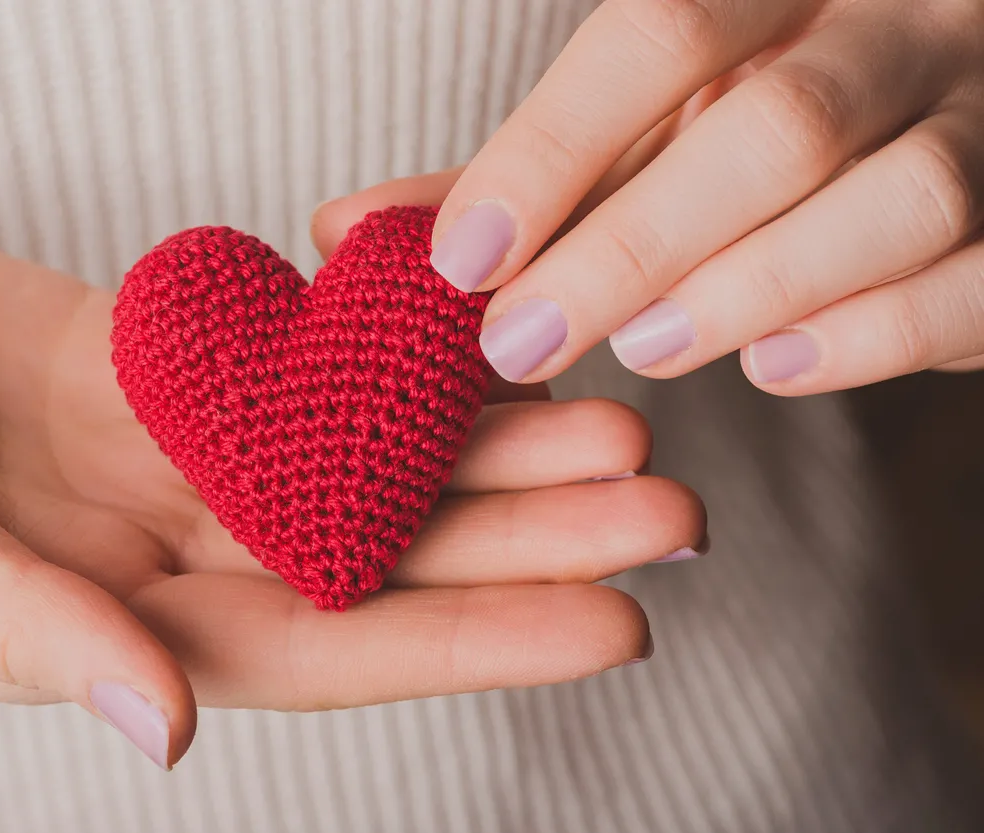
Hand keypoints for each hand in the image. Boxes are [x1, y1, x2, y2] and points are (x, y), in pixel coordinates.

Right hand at [0, 212, 703, 767]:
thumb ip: (16, 630)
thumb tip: (161, 733)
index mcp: (94, 622)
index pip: (316, 644)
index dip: (466, 637)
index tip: (611, 618)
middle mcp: (147, 545)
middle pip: (367, 550)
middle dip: (516, 535)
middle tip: (665, 501)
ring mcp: (150, 446)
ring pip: (345, 450)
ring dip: (474, 439)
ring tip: (604, 416)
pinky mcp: (137, 357)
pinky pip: (281, 353)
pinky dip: (374, 345)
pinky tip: (467, 329)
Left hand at [428, 0, 983, 392]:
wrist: (937, 125)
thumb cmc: (744, 134)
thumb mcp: (638, 129)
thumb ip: (512, 175)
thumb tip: (345, 230)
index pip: (660, 31)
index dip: (551, 149)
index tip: (461, 258)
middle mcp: (895, 28)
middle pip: (777, 127)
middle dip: (630, 247)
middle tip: (522, 340)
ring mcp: (980, 118)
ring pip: (902, 197)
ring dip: (752, 289)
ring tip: (646, 349)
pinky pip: (972, 284)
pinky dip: (871, 337)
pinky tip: (774, 367)